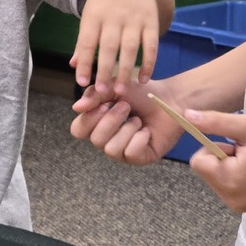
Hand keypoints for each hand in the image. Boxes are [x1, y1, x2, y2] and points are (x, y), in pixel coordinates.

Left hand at [70, 0, 171, 92]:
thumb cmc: (106, 1)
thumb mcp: (91, 15)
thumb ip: (83, 41)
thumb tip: (74, 66)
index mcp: (95, 16)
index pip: (87, 41)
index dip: (84, 62)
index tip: (82, 82)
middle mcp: (114, 17)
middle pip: (109, 46)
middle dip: (105, 69)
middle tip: (102, 91)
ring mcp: (134, 19)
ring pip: (130, 47)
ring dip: (126, 69)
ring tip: (121, 91)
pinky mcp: (151, 21)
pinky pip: (151, 45)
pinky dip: (149, 62)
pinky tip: (144, 78)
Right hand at [70, 81, 186, 164]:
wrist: (169, 99)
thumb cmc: (141, 93)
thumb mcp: (114, 87)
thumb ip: (94, 95)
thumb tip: (77, 107)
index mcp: (97, 123)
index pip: (78, 130)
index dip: (89, 119)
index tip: (105, 104)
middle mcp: (107, 140)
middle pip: (95, 140)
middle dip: (112, 120)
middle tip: (127, 107)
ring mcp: (122, 151)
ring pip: (111, 149)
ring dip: (127, 129)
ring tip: (138, 120)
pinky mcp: (139, 158)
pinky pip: (130, 153)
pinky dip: (139, 138)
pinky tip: (146, 131)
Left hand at [186, 109, 245, 211]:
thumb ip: (215, 122)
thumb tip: (187, 115)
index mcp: (230, 180)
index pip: (197, 162)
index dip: (213, 148)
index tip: (234, 144)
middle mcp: (232, 199)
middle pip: (206, 171)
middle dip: (221, 158)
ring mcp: (239, 206)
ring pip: (215, 179)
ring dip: (228, 166)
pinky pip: (227, 187)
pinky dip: (235, 176)